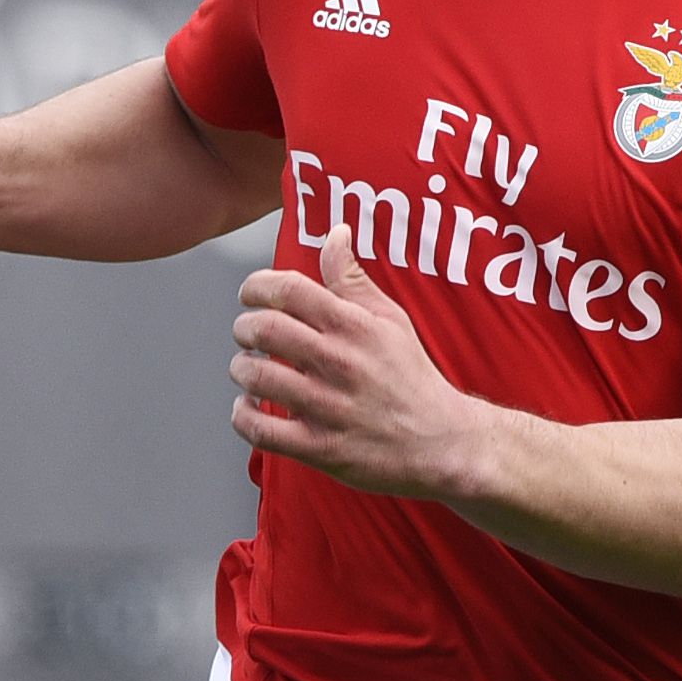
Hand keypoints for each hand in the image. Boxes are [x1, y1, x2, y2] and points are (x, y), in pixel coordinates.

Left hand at [228, 242, 493, 500]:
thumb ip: (352, 278)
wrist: (440, 442)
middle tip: (247, 333)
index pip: (289, 289)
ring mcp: (327, 407)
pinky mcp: (319, 447)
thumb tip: (335, 233)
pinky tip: (248, 407)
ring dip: (240, 368)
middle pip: (265, 329)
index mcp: (354, 327)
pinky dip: (242, 415)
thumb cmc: (410, 377)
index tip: (250, 294)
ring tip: (248, 367)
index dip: (256, 285)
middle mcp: (338, 363)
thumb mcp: (390, 318)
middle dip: (243, 327)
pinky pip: (261, 429)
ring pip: (256, 376)